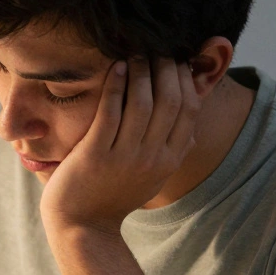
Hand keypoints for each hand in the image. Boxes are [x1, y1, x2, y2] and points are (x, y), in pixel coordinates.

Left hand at [39, 57, 199, 233]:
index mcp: (169, 160)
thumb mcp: (152, 178)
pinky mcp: (96, 155)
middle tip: (156, 48)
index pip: (190, 109)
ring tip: (135, 53)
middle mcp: (152, 158)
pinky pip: (111, 112)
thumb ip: (171, 153)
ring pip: (143, 103)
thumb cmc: (114, 196)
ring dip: (141, 72)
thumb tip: (193, 131)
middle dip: (166, 68)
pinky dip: (115, 85)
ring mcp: (125, 157)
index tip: (175, 58)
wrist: (83, 227)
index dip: (185, 78)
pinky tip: (114, 68)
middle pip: (170, 101)